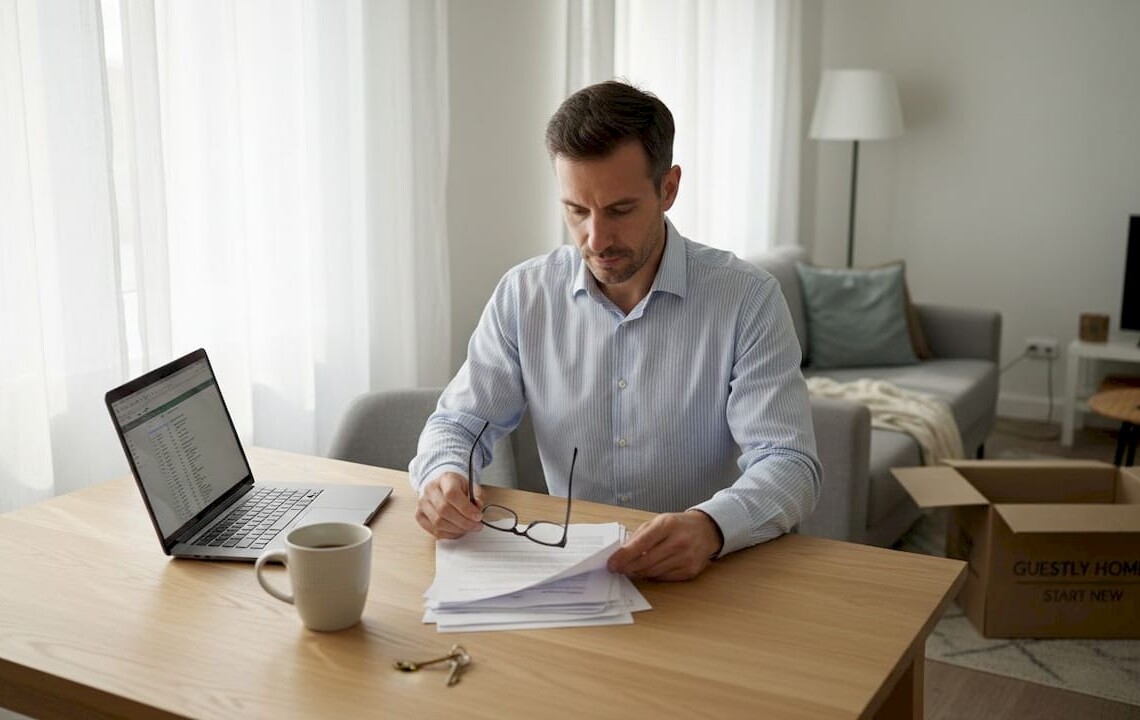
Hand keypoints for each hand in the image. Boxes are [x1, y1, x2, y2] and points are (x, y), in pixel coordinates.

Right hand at [414, 471, 485, 539]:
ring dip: (457, 530)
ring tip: (468, 529)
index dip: (466, 508)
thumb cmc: (457, 488)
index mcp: (444, 479)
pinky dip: (448, 534)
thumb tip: (478, 507)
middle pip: (444, 510)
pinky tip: (458, 531)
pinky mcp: (419, 515)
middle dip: (464, 522)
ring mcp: (422, 503)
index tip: (478, 516)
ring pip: (438, 522)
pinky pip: (434, 530)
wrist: (442, 488)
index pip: (451, 494)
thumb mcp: (471, 486)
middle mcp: (430, 490)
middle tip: (477, 526)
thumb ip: (477, 496)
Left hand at [606, 510, 722, 581]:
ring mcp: (686, 558)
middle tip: (617, 568)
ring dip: (638, 572)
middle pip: (646, 561)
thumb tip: (621, 553)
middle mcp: (679, 541)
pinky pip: (664, 577)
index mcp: (668, 525)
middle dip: (628, 566)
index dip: (624, 555)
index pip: (641, 543)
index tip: (611, 563)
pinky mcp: (690, 571)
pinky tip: (648, 569)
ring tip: (630, 568)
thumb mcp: (658, 521)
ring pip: (653, 572)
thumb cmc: (677, 525)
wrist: (706, 531)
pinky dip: (653, 575)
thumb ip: (640, 535)